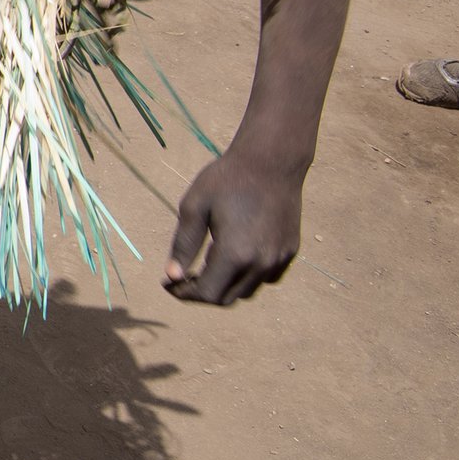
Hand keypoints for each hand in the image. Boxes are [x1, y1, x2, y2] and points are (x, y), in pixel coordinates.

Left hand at [163, 151, 304, 304]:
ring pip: (246, 291)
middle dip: (201, 292)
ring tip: (207, 262)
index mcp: (235, 254)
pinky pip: (266, 278)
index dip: (183, 294)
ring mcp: (279, 259)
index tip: (168, 283)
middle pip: (226, 298)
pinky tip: (235, 255)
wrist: (272, 161)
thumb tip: (172, 276)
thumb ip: (183, 244)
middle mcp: (261, 263)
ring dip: (224, 285)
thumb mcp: (194, 207)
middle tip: (182, 276)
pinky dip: (247, 276)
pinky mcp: (290, 252)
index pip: (207, 294)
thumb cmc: (227, 179)